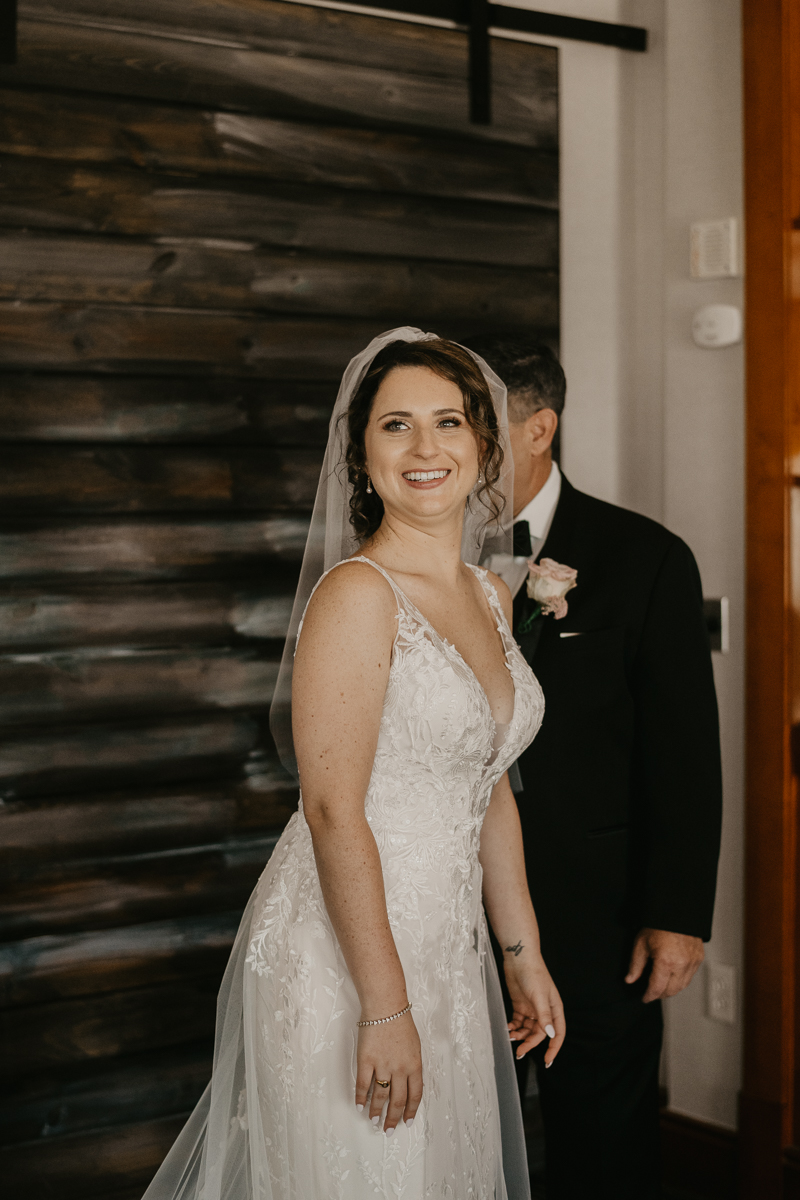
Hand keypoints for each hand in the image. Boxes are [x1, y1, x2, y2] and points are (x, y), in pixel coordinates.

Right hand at [355, 1012, 422, 1133]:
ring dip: (376, 1111)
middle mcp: (400, 1069)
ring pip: (380, 1096)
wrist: (386, 1006)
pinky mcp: (366, 1060)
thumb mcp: (415, 1046)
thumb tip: (407, 1084)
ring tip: (374, 1120)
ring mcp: (382, 1065)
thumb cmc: (401, 1022)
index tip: (406, 1122)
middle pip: (397, 1100)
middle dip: (393, 1118)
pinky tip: (359, 1105)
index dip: (410, 1111)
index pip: (415, 1095)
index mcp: (415, 1065)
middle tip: (388, 1129)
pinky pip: (363, 1084)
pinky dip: (361, 1097)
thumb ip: (412, 1065)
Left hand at [504, 951, 564, 1067]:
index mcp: (554, 1009)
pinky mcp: (520, 1005)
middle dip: (530, 1044)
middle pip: (539, 1034)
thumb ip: (544, 1016)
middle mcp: (544, 1011)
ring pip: (527, 1030)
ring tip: (510, 1037)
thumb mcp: (539, 996)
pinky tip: (507, 1029)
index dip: (553, 1048)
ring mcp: (532, 1008)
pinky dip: (513, 1027)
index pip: (558, 1033)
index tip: (547, 1061)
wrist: (518, 958)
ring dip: (520, 1036)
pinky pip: (518, 1022)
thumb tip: (551, 1035)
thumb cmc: (534, 974)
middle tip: (519, 1053)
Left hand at [626, 927, 703, 1001]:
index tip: (645, 998)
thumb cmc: (658, 924)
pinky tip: (673, 976)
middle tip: (652, 993)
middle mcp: (682, 964)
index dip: (649, 996)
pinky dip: (681, 980)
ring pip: (683, 986)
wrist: (676, 911)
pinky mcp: (699, 958)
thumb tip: (630, 979)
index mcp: (666, 961)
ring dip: (672, 989)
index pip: (657, 988)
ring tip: (662, 986)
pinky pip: (690, 976)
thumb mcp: (641, 943)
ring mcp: (692, 962)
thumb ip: (635, 965)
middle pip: (672, 991)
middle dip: (661, 995)